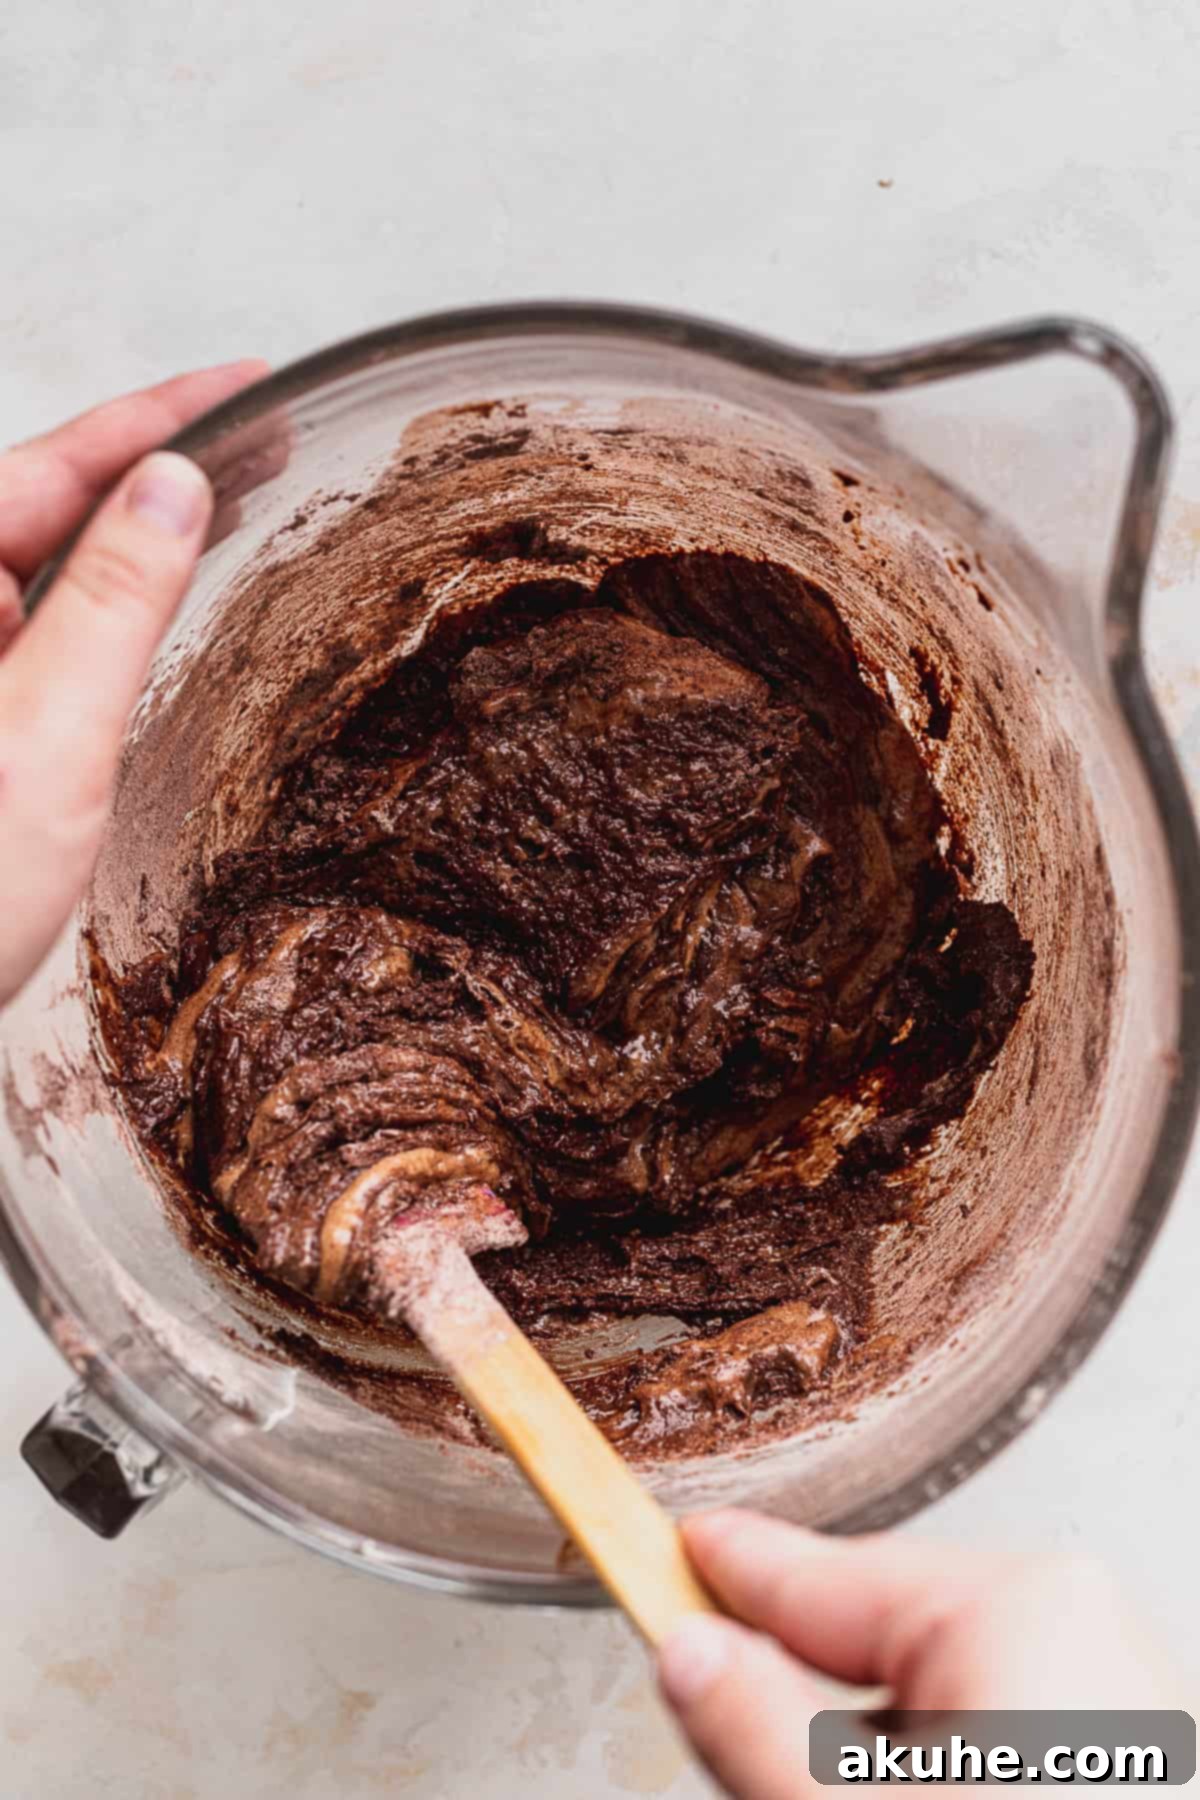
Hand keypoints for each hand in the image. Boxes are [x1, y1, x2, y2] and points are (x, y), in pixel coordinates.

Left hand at [0, 362, 265, 1005]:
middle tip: (260, 431)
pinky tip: (154, 590)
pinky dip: (103, 599)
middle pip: (43, 502)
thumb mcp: (46, 741)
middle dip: (156, 463)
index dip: (159, 416)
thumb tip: (171, 489)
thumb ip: (108, 604)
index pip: (50, 464)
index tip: (245, 381)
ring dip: (135, 529)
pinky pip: (36, 626)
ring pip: (42, 563)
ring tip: (230, 492)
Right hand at [659, 1510, 1182, 1799]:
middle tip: (745, 1752)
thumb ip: (754, 1727)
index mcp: (1015, 1606)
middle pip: (872, 1637)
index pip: (820, 1573)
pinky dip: (934, 1775)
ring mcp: (1110, 1691)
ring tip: (835, 1788)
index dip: (726, 1574)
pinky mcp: (1124, 1753)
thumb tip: (691, 1657)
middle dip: (801, 1700)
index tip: (671, 1552)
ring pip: (928, 1697)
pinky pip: (993, 1735)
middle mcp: (1074, 1624)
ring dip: (865, 1756)